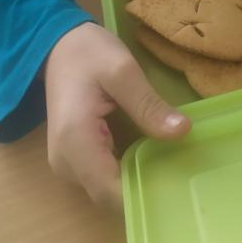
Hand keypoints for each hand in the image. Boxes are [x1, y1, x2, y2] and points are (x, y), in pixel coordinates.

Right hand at [44, 22, 189, 209]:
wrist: (58, 46)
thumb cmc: (89, 53)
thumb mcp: (123, 70)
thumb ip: (148, 104)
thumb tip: (182, 131)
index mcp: (75, 141)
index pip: (110, 191)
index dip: (143, 194)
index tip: (177, 186)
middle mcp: (65, 163)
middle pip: (108, 196)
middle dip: (144, 189)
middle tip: (181, 174)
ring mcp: (67, 164)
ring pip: (106, 190)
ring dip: (137, 181)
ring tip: (171, 165)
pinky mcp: (74, 159)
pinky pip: (103, 177)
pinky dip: (127, 172)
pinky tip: (152, 157)